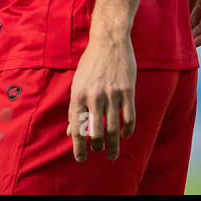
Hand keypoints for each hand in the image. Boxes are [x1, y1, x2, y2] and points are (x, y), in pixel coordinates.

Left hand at [66, 34, 135, 161]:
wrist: (108, 42)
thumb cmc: (90, 65)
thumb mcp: (77, 84)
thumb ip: (76, 108)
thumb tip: (71, 132)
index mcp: (77, 94)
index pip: (76, 126)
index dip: (78, 146)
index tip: (80, 159)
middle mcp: (93, 96)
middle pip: (95, 131)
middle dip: (96, 147)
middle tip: (99, 154)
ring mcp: (111, 94)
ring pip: (113, 128)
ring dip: (113, 145)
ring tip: (112, 154)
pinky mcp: (127, 91)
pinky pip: (129, 117)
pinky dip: (127, 130)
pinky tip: (125, 135)